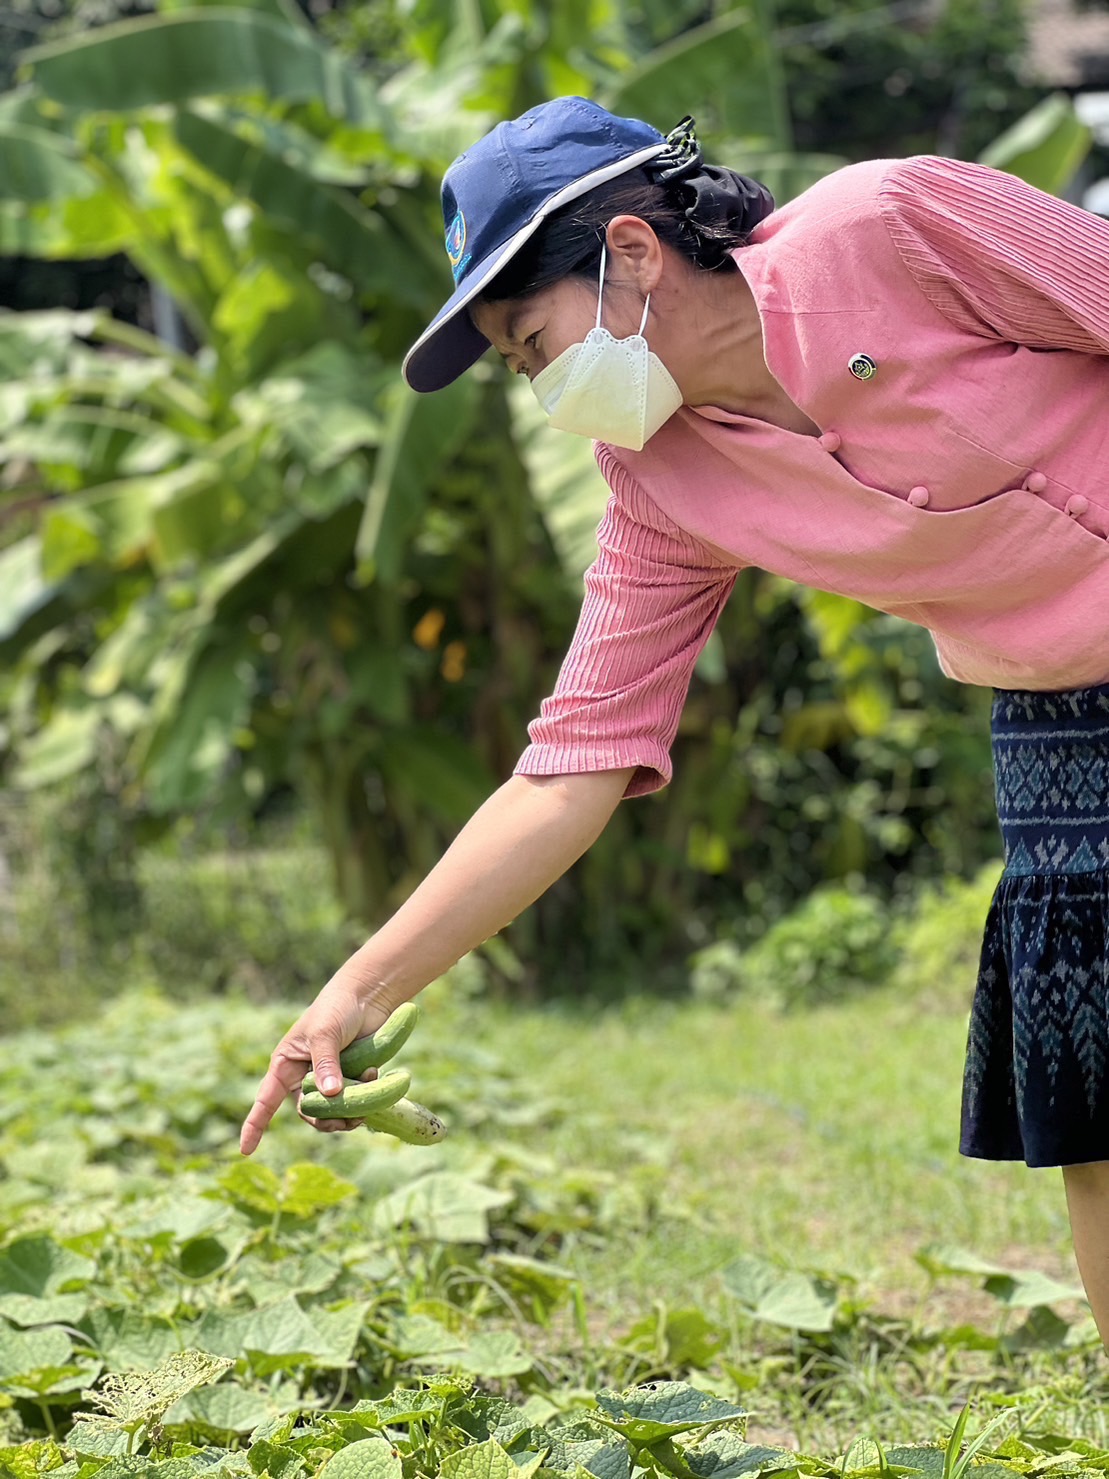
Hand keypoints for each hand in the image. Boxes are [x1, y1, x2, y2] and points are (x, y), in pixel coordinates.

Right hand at [239, 967, 400, 1154]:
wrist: (368, 997)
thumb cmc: (336, 1009)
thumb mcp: (325, 1033)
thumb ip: (325, 1063)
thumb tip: (329, 1095)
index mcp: (286, 1066)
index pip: (265, 1100)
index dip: (255, 1125)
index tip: (246, 1150)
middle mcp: (303, 1078)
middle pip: (309, 1114)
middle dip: (327, 1118)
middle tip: (347, 1116)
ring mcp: (328, 1082)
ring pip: (333, 1114)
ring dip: (349, 1110)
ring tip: (365, 1092)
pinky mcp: (350, 1082)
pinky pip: (353, 1103)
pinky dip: (364, 1097)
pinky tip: (375, 1073)